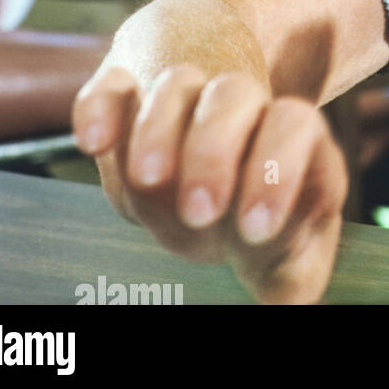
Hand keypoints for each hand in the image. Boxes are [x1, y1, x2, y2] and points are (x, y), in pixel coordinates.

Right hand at [73, 64, 347, 304]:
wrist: (225, 198)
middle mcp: (240, 110)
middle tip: (200, 212)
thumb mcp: (288, 258)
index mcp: (290, 140)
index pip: (294, 124)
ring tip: (149, 181)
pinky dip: (100, 109)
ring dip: (157, 130)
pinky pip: (112, 89)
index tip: (254, 229)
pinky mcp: (129, 103)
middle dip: (212, 150)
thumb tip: (291, 303)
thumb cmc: (264, 238)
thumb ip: (295, 273)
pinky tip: (94, 143)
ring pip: (175, 85)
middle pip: (232, 94)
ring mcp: (185, 104)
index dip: (277, 169)